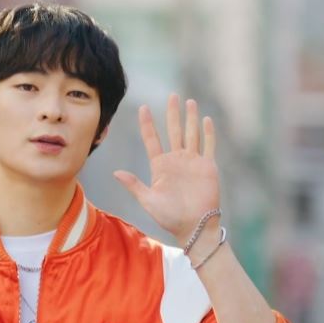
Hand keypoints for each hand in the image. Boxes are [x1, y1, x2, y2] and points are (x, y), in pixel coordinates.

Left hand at [114, 94, 219, 241]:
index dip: (147, 123)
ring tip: (189, 101)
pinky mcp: (207, 167)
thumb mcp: (148, 200)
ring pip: (191, 134)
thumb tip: (115, 172)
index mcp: (160, 165)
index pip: (152, 139)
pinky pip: (208, 145)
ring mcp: (192, 162)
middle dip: (173, 113)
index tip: (143, 107)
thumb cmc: (169, 217)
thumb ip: (134, 185)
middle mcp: (176, 160)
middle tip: (172, 96)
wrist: (193, 226)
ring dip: (190, 118)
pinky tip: (206, 119)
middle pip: (173, 131)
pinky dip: (208, 133)